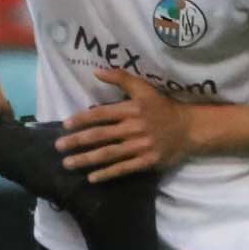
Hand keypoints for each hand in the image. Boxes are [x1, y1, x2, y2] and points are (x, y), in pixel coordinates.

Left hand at [60, 68, 195, 183]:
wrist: (189, 128)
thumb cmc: (162, 107)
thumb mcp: (144, 88)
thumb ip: (120, 78)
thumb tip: (96, 71)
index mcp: (131, 109)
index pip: (101, 114)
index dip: (82, 119)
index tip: (65, 125)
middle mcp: (133, 128)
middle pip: (100, 135)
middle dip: (77, 141)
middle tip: (58, 146)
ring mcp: (140, 146)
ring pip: (108, 154)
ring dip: (86, 159)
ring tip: (68, 163)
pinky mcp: (147, 161)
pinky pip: (123, 169)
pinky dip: (107, 173)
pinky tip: (91, 178)